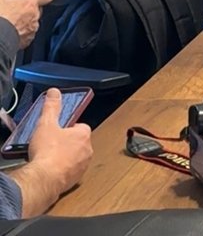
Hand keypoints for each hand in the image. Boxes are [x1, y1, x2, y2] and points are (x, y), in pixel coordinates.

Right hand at [0, 0, 53, 47]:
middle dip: (27, 9)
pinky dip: (19, 33)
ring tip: (9, 22)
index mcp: (30, 2)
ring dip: (23, 22)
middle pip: (37, 9)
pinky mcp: (27, 41)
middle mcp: (35, 16)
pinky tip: (9, 31)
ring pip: (31, 23)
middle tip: (14, 9)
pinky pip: (26, 35)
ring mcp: (32, 29)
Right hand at [13, 89, 93, 215]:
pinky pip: (71, 171)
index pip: (81, 126)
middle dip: (67, 142)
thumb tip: (55, 92)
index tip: (58, 130)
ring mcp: (83, 166)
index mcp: (84, 135)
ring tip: (50, 157)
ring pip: (76, 157)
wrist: (45, 178)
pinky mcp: (76, 179)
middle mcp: (88, 150)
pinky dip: (64, 170)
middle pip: (79, 142)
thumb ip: (52, 107)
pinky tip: (51, 169)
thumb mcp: (46, 124)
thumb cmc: (48, 151)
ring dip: (66, 157)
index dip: (69, 127)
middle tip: (51, 144)